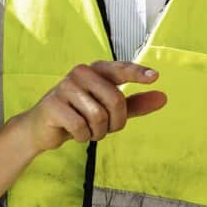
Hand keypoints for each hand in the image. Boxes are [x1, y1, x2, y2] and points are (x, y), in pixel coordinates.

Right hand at [15, 61, 166, 152]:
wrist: (42, 128)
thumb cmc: (80, 115)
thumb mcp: (111, 111)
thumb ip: (136, 104)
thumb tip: (163, 97)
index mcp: (97, 70)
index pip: (121, 69)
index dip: (138, 73)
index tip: (156, 77)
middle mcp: (81, 73)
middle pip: (115, 100)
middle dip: (116, 122)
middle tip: (106, 129)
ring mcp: (66, 86)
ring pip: (99, 116)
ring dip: (98, 132)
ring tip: (88, 130)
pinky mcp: (53, 104)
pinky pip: (81, 127)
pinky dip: (83, 137)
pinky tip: (76, 133)